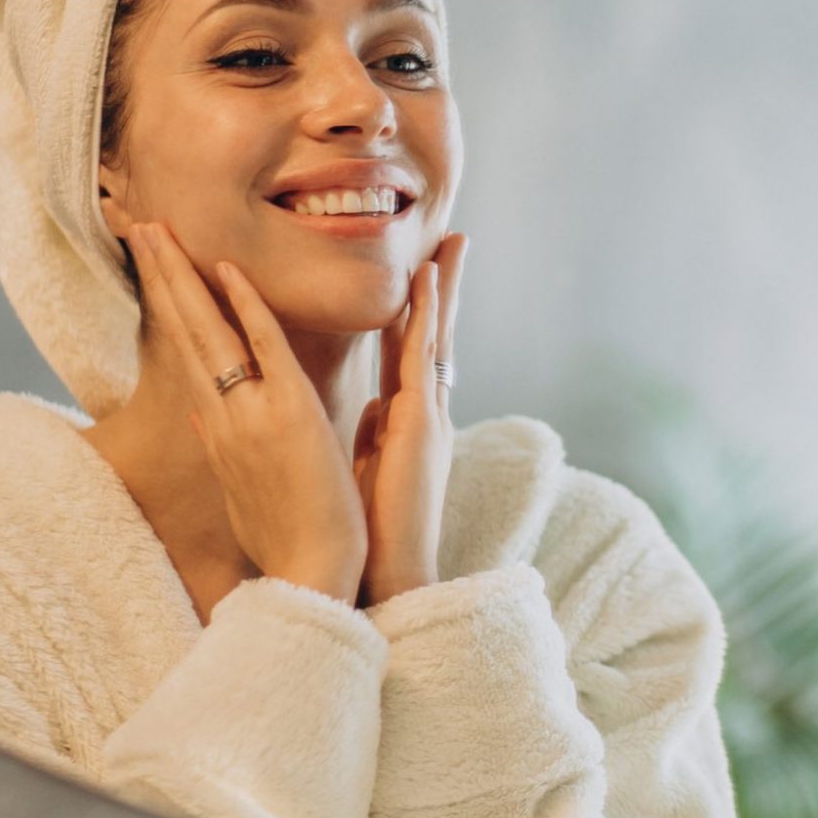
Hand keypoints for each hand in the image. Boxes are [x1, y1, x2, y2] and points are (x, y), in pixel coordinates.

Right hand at [128, 222, 367, 602]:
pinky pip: (264, 348)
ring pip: (210, 331)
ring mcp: (251, 413)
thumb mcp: (241, 489)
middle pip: (185, 331)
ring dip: (183, 276)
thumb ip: (221, 443)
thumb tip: (201, 411)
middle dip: (161, 276)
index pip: (188, 351)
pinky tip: (226, 268)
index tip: (153, 264)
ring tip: (156, 230)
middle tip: (137, 225)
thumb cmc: (285, 538)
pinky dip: (246, 307)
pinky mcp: (288, 414)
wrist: (311, 575)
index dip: (169, 305)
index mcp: (219, 428)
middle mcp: (224, 415)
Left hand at [350, 233, 467, 605]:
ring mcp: (427, 417)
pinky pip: (423, 357)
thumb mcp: (365, 469)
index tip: (421, 274)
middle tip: (452, 241)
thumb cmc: (368, 534)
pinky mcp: (420, 424)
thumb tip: (368, 409)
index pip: (410, 355)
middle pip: (433, 336)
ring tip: (449, 244)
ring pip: (435, 337)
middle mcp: (424, 414)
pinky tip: (428, 281)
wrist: (385, 577)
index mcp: (406, 424)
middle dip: (443, 288)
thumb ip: (370, 435)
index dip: (416, 312)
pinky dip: (425, 315)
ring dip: (442, 289)